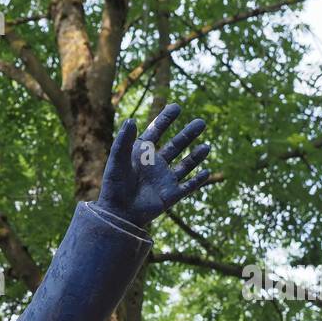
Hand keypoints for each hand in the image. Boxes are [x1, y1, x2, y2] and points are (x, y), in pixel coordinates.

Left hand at [98, 104, 209, 227]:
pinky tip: (206, 171)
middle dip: (188, 134)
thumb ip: (123, 141)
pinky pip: (188, 186)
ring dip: (196, 156)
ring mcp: (164, 179)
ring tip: (207, 146)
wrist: (118, 214)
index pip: (156, 132)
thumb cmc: (114, 187)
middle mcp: (155, 165)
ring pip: (185, 165)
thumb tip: (131, 120)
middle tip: (201, 122)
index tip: (176, 106)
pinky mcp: (171, 195)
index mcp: (141, 154)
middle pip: (176, 145)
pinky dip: (198, 180)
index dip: (165, 119)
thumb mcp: (117, 161)